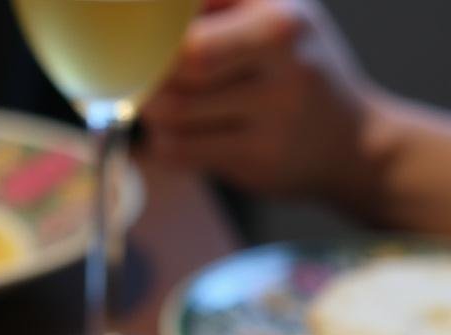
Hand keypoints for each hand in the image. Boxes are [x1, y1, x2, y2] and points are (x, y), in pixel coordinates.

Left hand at [144, 0, 376, 204]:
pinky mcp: (257, 162)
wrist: (353, 143)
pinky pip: (182, 151)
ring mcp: (273, 118)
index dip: (153, 34)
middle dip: (149, 73)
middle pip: (181, 67)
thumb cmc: (299, 69)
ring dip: (153, 112)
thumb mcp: (277, 14)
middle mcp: (284, 64)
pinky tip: (174, 134)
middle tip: (140, 74)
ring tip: (159, 104)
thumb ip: (219, 5)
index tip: (137, 41)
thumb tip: (147, 8)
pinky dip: (163, 144)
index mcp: (281, 19)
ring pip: (175, 114)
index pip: (192, 27)